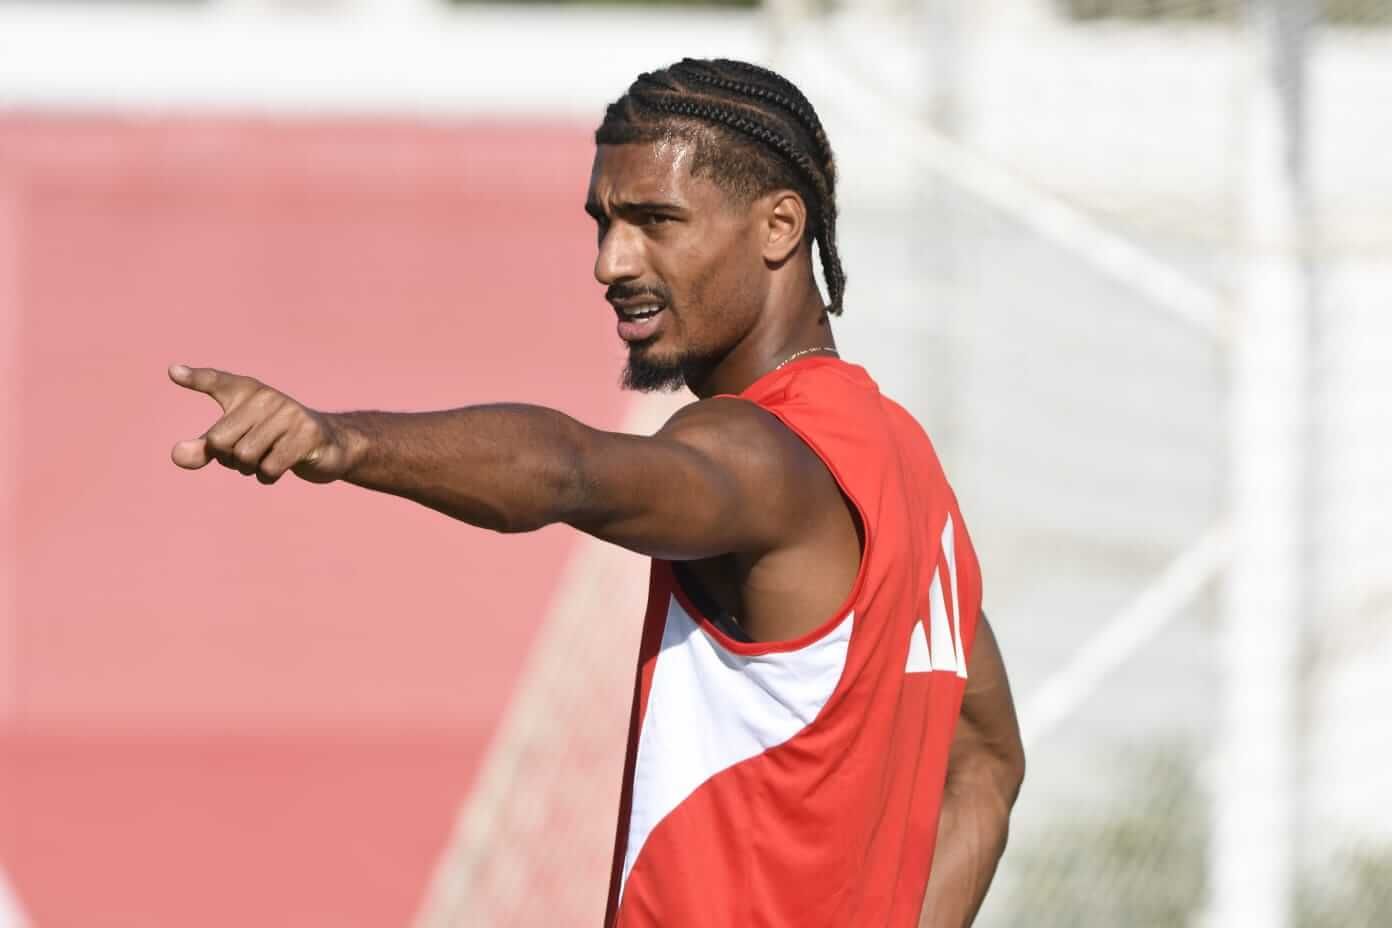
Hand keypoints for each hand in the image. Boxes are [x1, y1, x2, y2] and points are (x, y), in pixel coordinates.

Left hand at [168, 364, 353, 484]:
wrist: (328, 445)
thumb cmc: (272, 440)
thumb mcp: (235, 442)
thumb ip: (203, 448)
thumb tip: (176, 455)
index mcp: (247, 391)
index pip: (217, 382)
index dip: (196, 379)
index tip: (173, 373)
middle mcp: (267, 398)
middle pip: (219, 441)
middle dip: (228, 459)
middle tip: (248, 455)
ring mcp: (289, 415)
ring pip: (245, 457)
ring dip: (250, 470)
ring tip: (266, 459)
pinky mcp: (308, 435)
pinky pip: (269, 467)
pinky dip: (268, 476)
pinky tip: (280, 466)